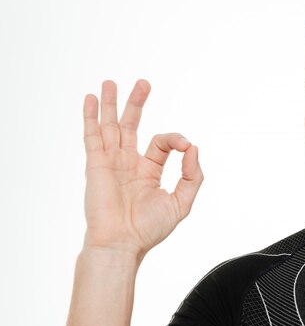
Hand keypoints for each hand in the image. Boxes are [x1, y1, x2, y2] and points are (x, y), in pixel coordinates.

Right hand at [82, 80, 202, 258]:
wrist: (123, 243)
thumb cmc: (149, 229)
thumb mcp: (182, 202)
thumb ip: (192, 175)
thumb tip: (194, 147)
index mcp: (148, 171)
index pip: (161, 143)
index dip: (175, 139)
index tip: (186, 146)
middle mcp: (128, 163)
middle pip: (132, 125)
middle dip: (137, 103)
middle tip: (143, 83)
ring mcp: (111, 162)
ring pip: (110, 126)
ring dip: (110, 104)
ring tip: (110, 82)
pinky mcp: (96, 164)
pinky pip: (92, 136)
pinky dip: (90, 117)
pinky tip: (89, 99)